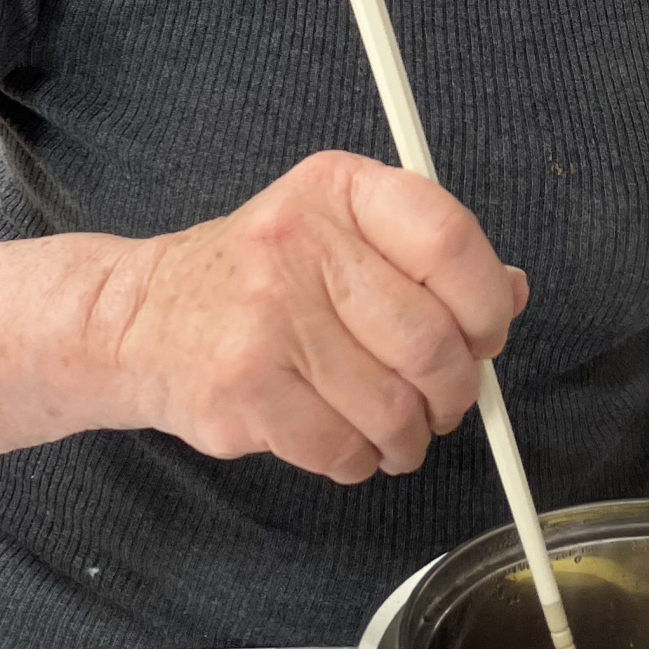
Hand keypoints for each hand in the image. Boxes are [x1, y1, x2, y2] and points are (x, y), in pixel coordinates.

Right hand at [102, 151, 527, 483]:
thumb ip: (424, 258)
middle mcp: (299, 242)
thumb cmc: (255, 280)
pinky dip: (357, 460)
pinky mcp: (243, 387)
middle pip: (428, 338)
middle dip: (451, 391)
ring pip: (390, 407)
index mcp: (337, 188)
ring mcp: (266, 316)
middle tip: (440, 403)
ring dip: (407, 438)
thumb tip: (509, 293)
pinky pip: (341, 447)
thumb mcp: (337, 234)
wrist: (139, 319)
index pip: (447, 237)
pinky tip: (345, 442)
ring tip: (395, 433)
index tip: (483, 336)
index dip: (483, 303)